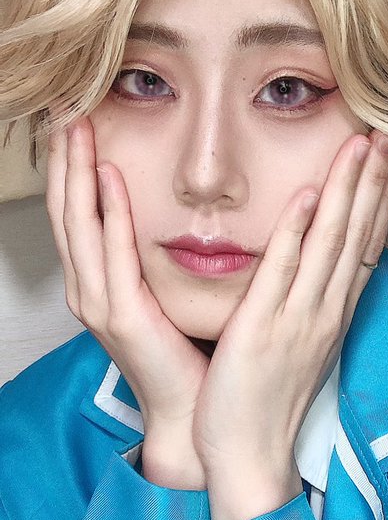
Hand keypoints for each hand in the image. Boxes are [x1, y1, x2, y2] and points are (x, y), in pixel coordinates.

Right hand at [46, 117, 208, 487]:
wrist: (191, 411)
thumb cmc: (183, 353)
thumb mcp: (161, 293)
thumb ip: (151, 255)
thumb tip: (164, 208)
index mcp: (97, 283)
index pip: (76, 211)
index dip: (71, 165)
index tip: (75, 119)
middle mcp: (88, 289)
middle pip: (66, 209)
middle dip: (63, 157)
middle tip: (64, 108)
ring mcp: (99, 303)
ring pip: (79, 224)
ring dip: (76, 172)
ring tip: (76, 127)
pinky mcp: (122, 316)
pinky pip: (112, 254)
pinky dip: (108, 213)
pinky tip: (108, 177)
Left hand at [192, 130, 387, 519]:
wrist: (252, 456)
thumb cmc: (266, 404)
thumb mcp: (298, 349)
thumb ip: (307, 308)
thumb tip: (313, 275)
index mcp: (333, 316)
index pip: (366, 246)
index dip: (380, 200)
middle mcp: (325, 312)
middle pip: (358, 235)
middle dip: (373, 181)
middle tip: (385, 132)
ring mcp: (300, 318)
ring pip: (333, 243)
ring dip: (348, 191)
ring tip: (362, 144)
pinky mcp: (265, 328)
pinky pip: (285, 270)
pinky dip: (300, 230)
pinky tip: (310, 193)